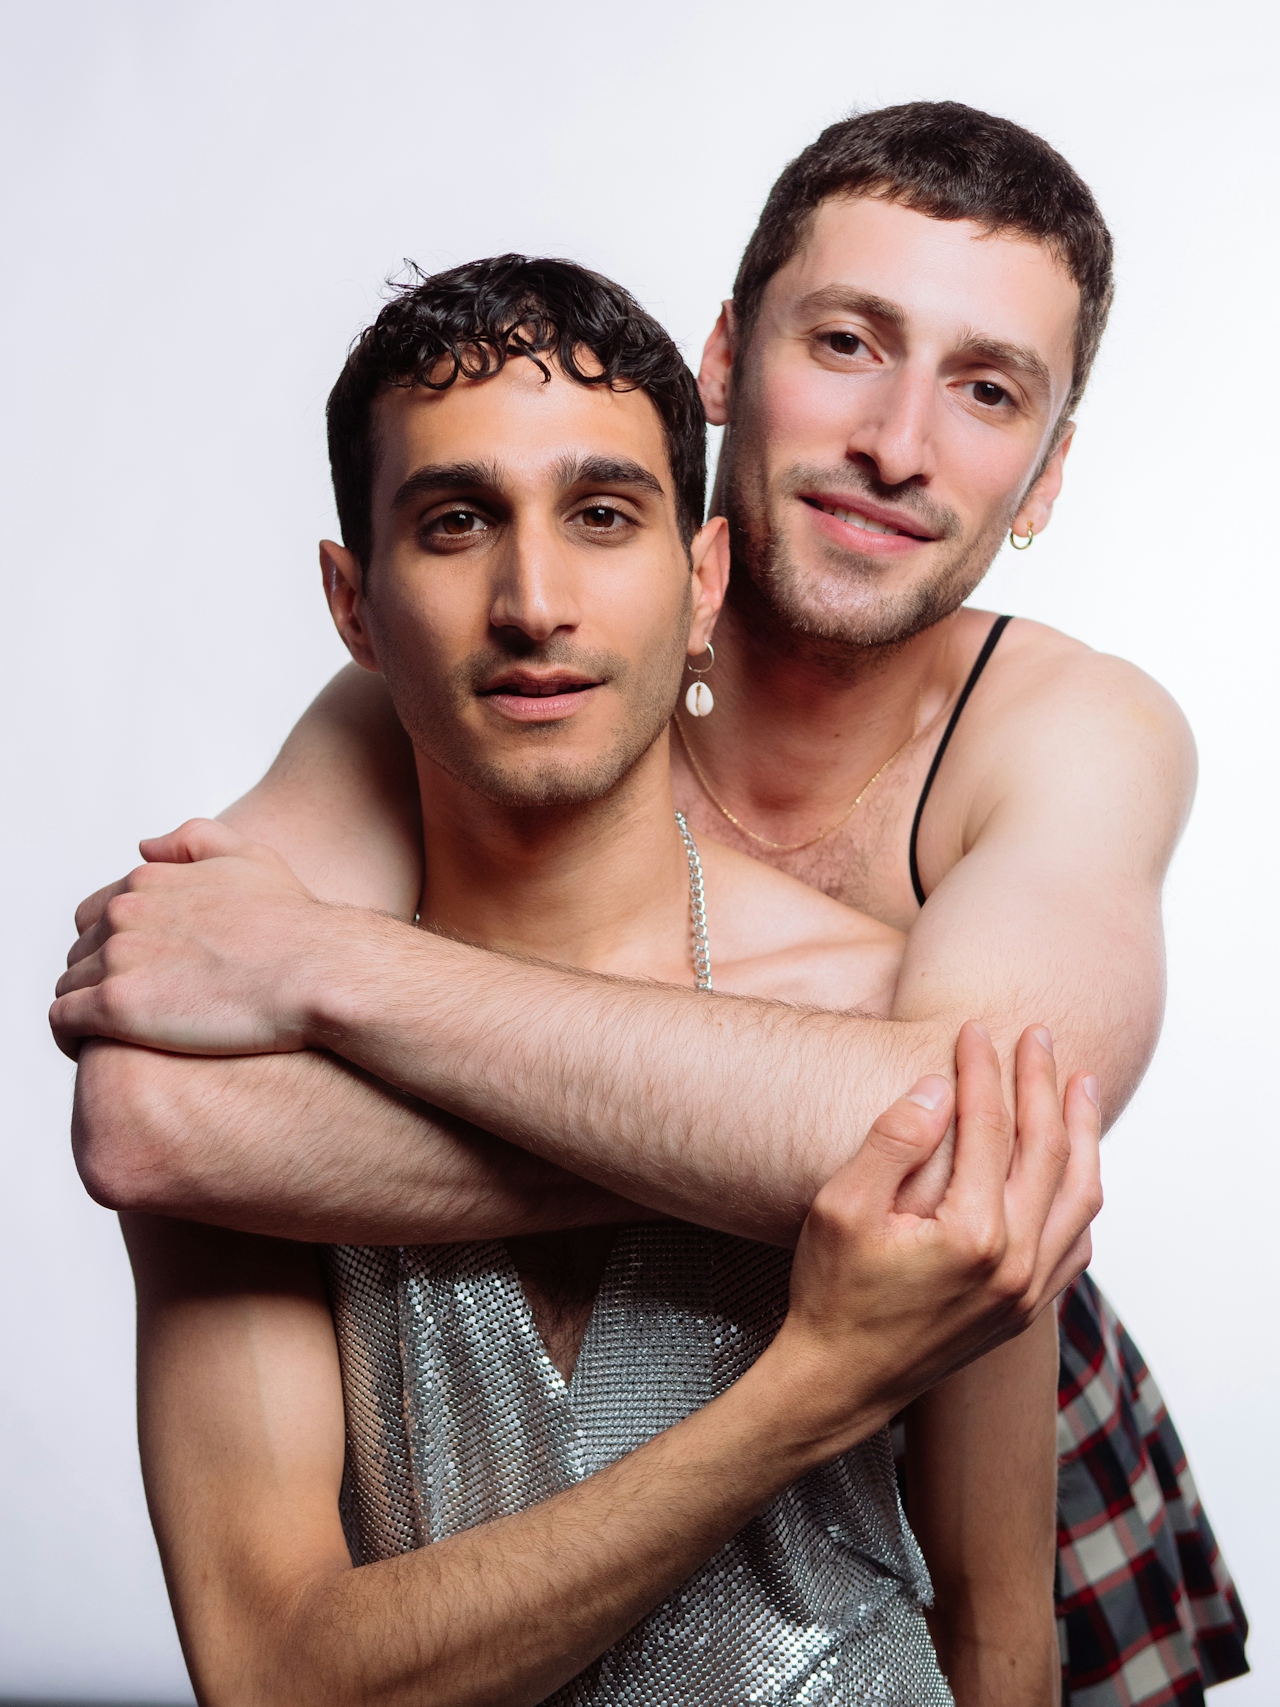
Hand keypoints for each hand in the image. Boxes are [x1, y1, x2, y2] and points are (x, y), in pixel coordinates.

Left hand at [50, 819, 343, 1058]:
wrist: (318, 971)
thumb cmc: (296, 923)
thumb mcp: (251, 857)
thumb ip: (193, 840)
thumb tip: (145, 848)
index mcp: (148, 880)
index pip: (96, 914)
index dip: (115, 945)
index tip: (142, 973)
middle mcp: (124, 913)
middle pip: (80, 951)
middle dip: (100, 977)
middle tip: (140, 1008)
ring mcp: (118, 958)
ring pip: (69, 985)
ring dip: (87, 1008)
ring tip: (120, 1036)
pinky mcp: (117, 1006)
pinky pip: (62, 1020)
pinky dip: (71, 1036)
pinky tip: (100, 1050)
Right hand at [764, 1022, 1100, 1454]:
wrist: (838, 1383)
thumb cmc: (831, 1294)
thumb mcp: (843, 1207)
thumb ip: (894, 1141)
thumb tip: (939, 1085)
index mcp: (972, 1235)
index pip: (990, 1128)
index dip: (983, 1070)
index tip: (975, 1029)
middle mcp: (1015, 1264)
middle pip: (1047, 1152)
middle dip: (1041, 1085)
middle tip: (1037, 1035)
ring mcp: (1027, 1292)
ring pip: (1079, 1197)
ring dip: (1081, 1135)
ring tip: (1079, 1086)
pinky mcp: (1025, 1312)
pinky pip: (1075, 1245)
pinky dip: (1081, 1197)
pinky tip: (1074, 1169)